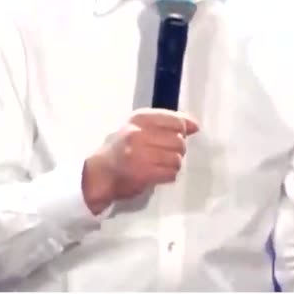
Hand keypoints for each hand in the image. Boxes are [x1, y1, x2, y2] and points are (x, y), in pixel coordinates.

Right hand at [81, 108, 199, 212]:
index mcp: (139, 118)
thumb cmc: (121, 148)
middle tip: (164, 154)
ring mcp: (140, 153)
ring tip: (160, 165)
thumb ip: (166, 123)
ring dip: (173, 165)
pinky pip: (170, 173)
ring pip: (176, 159)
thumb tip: (195, 125)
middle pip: (179, 142)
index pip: (176, 121)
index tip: (177, 136)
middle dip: (177, 151)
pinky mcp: (142, 172)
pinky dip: (168, 175)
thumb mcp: (139, 127)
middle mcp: (139, 133)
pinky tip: (157, 174)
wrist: (97, 173)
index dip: (182, 131)